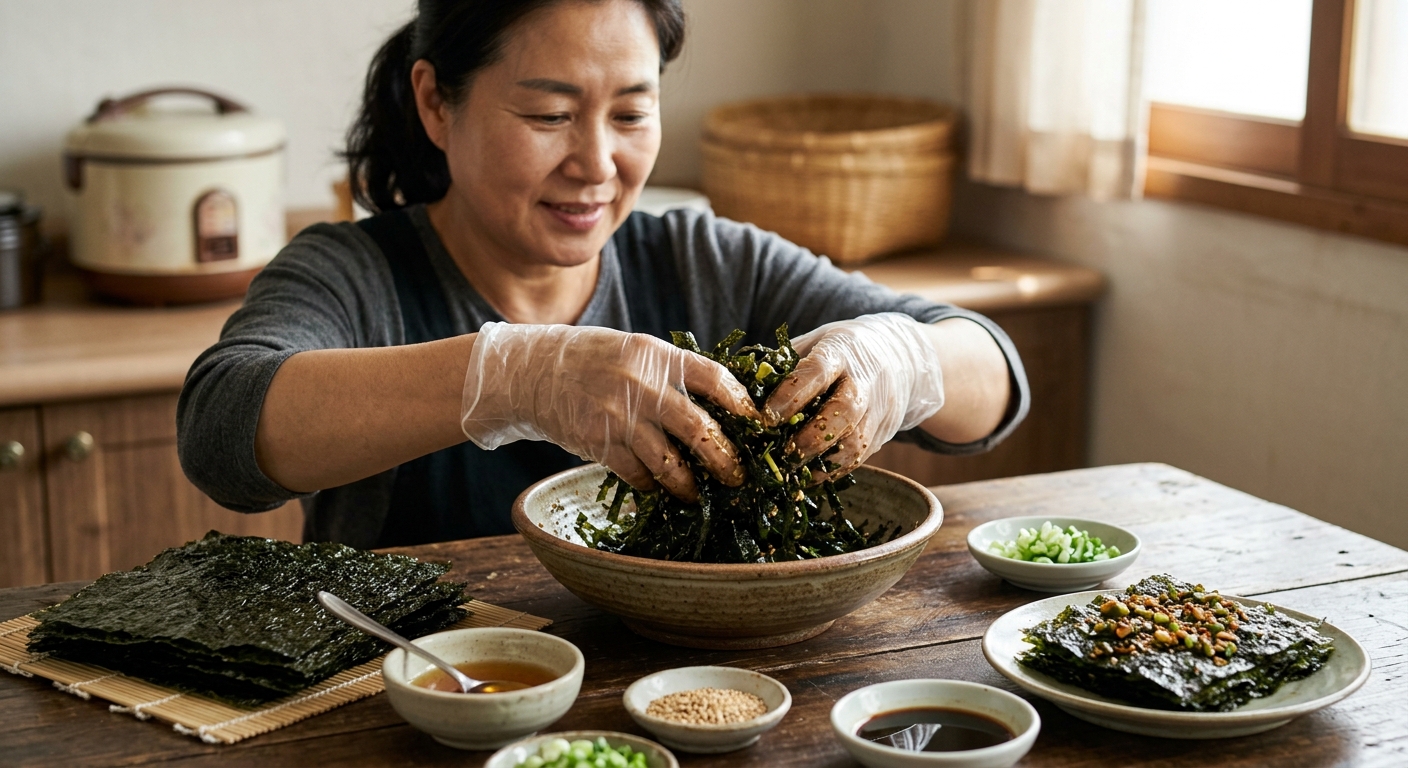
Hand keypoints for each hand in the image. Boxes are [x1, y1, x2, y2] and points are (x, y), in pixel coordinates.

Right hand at [460, 323, 759, 500]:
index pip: (713, 378)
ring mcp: (619, 417)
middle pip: (699, 428)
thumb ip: (674, 370)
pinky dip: (651, 487)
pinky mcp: (599, 443)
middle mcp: (642, 385)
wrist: (534, 371)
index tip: (759, 423)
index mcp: (658, 356)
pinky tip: (658, 490)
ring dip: (689, 485)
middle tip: (739, 476)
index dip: (742, 403)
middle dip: (725, 459)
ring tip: (698, 495)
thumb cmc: (593, 359)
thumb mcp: (637, 349)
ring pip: (670, 462)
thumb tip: (724, 398)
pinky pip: (637, 475)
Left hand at [762, 313, 943, 481]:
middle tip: (781, 453)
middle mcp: (864, 381)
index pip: (817, 371)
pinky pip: (858, 459)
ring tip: (791, 473)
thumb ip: (783, 364)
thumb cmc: (842, 351)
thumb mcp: (815, 342)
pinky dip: (832, 472)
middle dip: (810, 436)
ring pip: (855, 443)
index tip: (767, 416)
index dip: (792, 395)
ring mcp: (878, 410)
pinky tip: (807, 478)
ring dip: (821, 463)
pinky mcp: (882, 435)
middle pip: (844, 411)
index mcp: (841, 352)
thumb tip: (740, 387)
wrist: (901, 358)